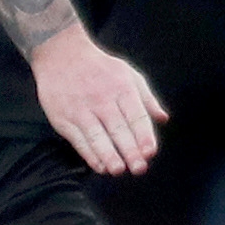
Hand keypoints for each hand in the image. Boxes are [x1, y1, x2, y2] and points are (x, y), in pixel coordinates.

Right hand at [33, 27, 168, 175]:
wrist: (61, 54)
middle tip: (139, 168)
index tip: (150, 152)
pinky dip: (89, 154)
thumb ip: (147, 99)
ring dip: (108, 155)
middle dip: (129, 150)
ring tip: (119, 170)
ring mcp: (81, 109)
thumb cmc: (101, 68)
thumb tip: (164, 119)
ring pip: (97, 136)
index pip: (136, 116)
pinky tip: (100, 166)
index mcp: (122, 88)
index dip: (144, 135)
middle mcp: (102, 99)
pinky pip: (78, 139)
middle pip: (118, 129)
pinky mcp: (63, 117)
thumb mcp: (128, 75)